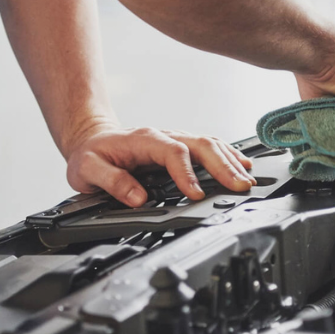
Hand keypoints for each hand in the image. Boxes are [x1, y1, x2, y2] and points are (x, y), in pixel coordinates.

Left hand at [65, 126, 255, 206]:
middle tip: (239, 187)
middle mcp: (163, 136)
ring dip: (230, 161)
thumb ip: (112, 182)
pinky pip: (209, 146)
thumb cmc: (90, 155)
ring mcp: (174, 139)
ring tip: (247, 179)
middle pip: (200, 145)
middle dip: (222, 166)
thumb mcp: (87, 170)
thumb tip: (138, 197)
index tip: (196, 195)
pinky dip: (227, 155)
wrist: (91, 138)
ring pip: (209, 144)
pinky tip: (242, 164)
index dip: (187, 174)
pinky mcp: (180, 146)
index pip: (173, 152)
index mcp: (143, 140)